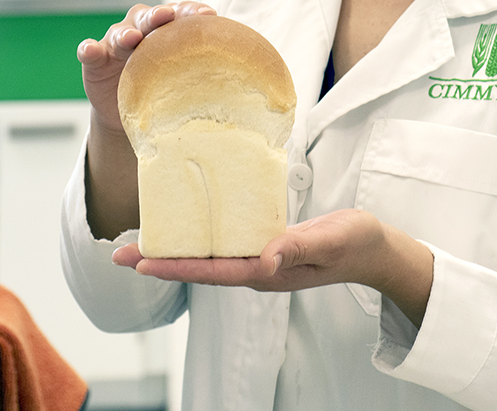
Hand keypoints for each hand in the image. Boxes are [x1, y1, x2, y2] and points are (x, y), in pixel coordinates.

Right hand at [77, 2, 214, 135]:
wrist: (129, 111)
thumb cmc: (163, 86)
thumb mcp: (183, 76)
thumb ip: (204, 67)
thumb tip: (248, 74)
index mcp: (166, 28)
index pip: (180, 14)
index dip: (193, 12)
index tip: (208, 15)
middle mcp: (141, 28)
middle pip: (149, 17)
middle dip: (158, 16)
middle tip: (166, 17)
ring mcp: (115, 43)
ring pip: (120, 32)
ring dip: (125, 33)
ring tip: (131, 38)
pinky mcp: (95, 60)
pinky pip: (90, 52)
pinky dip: (88, 49)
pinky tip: (90, 50)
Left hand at [113, 209, 435, 325]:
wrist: (376, 250)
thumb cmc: (357, 243)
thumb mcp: (332, 238)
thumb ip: (300, 246)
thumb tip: (264, 258)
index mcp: (270, 271)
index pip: (212, 271)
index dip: (174, 266)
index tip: (140, 262)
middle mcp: (259, 268)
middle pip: (200, 267)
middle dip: (161, 260)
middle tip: (119, 253)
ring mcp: (262, 260)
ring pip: (209, 257)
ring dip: (175, 249)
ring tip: (141, 241)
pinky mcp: (268, 246)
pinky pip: (226, 244)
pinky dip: (200, 237)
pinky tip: (188, 225)